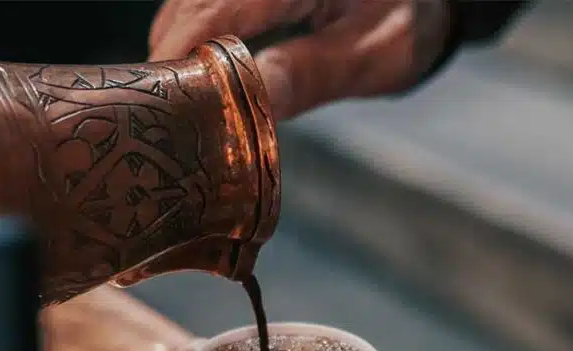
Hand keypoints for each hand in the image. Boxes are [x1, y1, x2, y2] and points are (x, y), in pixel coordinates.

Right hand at [149, 0, 452, 120]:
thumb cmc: (408, 22)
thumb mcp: (371, 54)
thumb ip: (310, 74)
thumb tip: (251, 106)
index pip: (217, 7)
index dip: (183, 53)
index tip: (163, 100)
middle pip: (193, 3)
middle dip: (175, 55)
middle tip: (167, 116)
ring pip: (190, 2)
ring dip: (180, 46)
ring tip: (180, 101)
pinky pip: (204, 1)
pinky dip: (195, 34)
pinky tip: (199, 72)